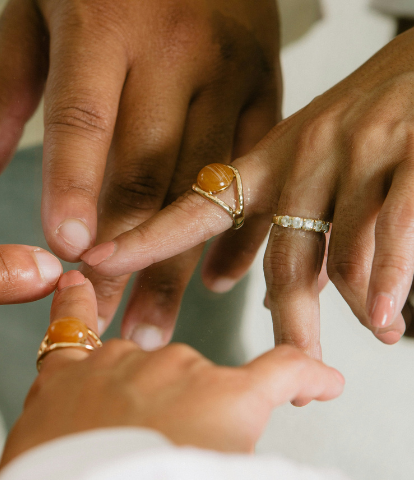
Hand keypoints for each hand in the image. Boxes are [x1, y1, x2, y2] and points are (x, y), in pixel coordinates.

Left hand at [0, 0, 280, 347]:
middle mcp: (176, 46)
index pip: (86, 117)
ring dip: (177, 261)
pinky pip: (252, 170)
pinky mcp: (265, 86)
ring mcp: (230, 68)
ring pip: (203, 182)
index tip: (67, 253)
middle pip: (149, 168)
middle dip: (128, 253)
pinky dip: (237, 227)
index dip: (75, 187)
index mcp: (106, 19)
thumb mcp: (32, 10)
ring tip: (154, 324)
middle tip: (110, 320)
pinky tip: (215, 277)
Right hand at [0, 270, 342, 465]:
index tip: (80, 279)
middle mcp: (123, 359)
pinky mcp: (231, 391)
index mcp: (69, 377)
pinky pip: (281, 371)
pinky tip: (324, 381)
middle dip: (159, 406)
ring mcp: (177, 369)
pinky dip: (305, 375)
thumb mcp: (27, 459)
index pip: (73, 331)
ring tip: (196, 469)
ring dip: (207, 418)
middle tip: (155, 456)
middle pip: (150, 370)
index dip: (77, 303)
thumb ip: (46, 432)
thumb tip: (59, 440)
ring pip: (205, 385)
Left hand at [80, 27, 413, 357]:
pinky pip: (390, 230)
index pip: (195, 202)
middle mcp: (304, 151)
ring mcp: (358, 150)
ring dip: (347, 311)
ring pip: (336, 255)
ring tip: (359, 342)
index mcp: (268, 154)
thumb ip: (262, 216)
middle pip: (280, 256)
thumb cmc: (370, 108)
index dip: (144, 237)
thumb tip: (223, 277)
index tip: (96, 264)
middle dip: (284, 324)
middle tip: (284, 372)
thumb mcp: (302, 153)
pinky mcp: (411, 151)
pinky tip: (386, 316)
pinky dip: (389, 281)